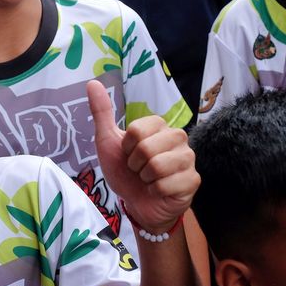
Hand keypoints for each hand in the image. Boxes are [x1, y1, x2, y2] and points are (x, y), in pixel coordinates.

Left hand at [87, 79, 198, 233]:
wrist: (137, 203)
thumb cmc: (125, 172)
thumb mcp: (108, 142)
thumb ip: (102, 112)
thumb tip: (92, 82)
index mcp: (159, 126)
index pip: (136, 130)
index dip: (126, 148)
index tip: (129, 154)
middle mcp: (178, 138)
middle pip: (147, 148)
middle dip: (135, 164)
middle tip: (138, 170)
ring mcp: (188, 159)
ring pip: (158, 166)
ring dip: (145, 178)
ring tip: (148, 179)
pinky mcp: (193, 180)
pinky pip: (167, 185)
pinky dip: (155, 192)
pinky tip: (158, 191)